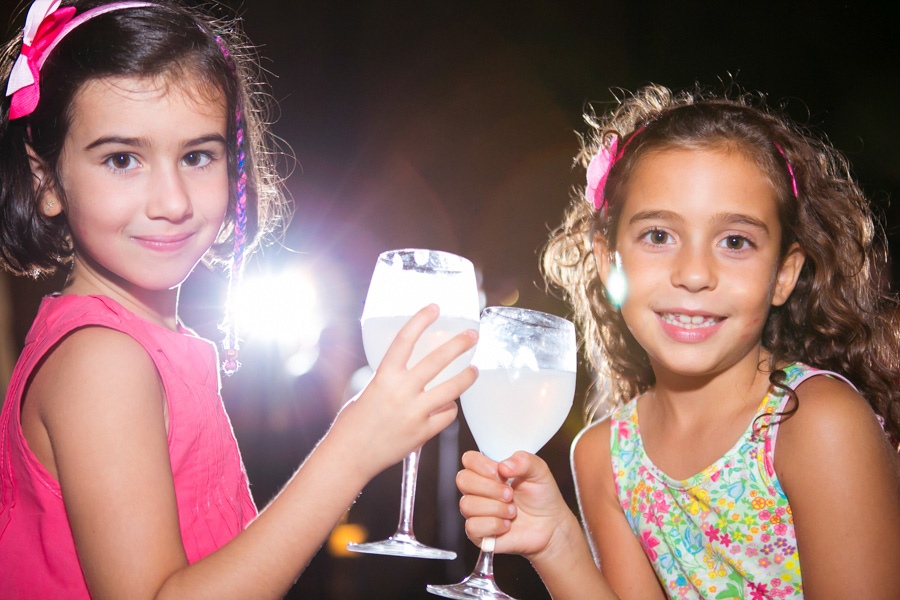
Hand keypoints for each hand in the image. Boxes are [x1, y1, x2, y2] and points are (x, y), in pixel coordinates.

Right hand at [331, 304, 477, 478]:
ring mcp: (414, 413)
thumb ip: (390, 380)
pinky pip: (446, 415)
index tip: (434, 308)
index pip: (405, 340)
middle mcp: (401, 392)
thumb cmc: (354, 423)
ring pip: (452, 389)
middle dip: (459, 345)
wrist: (350, 456)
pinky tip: (448, 406)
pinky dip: (449, 409)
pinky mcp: (422, 433)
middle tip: (473, 336)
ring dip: (467, 377)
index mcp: (384, 377)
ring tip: (474, 370)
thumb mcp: (367, 391)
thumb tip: (410, 371)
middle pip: (438, 361)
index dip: (421, 320)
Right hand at [457, 450, 575, 561]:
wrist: (551, 526)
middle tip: (510, 494)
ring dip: (495, 508)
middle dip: (490, 488)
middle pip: (463, 480)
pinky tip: (506, 525)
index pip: (469, 459)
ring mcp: (476, 512)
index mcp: (489, 471)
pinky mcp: (477, 533)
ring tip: (512, 511)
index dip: (483, 466)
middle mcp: (478, 490)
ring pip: (467, 505)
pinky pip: (472, 526)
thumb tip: (503, 466)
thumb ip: (524, 460)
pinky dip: (494, 525)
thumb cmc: (542, 497)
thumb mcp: (539, 471)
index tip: (502, 474)